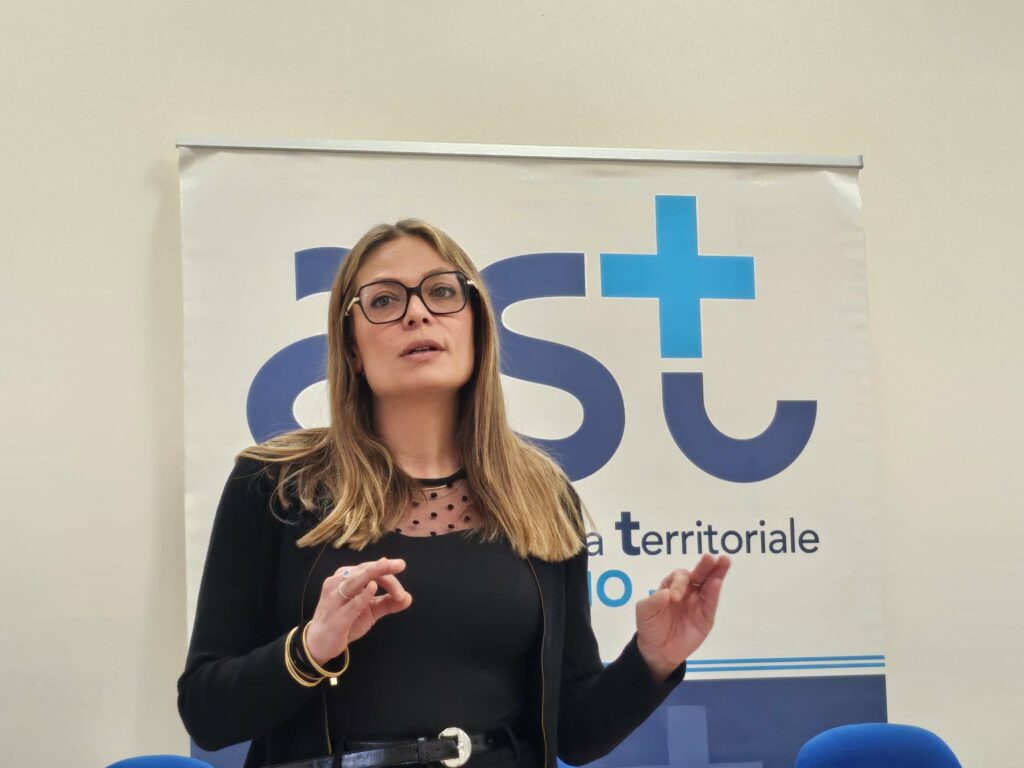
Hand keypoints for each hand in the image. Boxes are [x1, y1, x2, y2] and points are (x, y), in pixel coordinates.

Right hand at [303, 556, 412, 664]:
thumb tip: (408, 597)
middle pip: (364, 571)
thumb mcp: (370, 611)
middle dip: (383, 568)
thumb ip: (387, 603)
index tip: (402, 593)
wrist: (320, 644)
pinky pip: (351, 603)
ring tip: (388, 566)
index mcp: (346, 578)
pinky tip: (373, 588)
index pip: (369, 570)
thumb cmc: (346, 622)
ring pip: (355, 581)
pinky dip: (362, 595)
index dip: (388, 575)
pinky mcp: (336, 617)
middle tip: (401, 564)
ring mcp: (335, 599)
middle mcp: (338, 583)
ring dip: (374, 574)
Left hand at [635, 553, 730, 680]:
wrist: (658, 651)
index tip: (674, 598)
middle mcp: (688, 591)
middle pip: (699, 574)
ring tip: (724, 561)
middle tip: (711, 557)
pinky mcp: (706, 617)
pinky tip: (718, 582)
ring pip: (710, 585)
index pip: (680, 576)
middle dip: (705, 565)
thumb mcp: (644, 612)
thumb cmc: (650, 626)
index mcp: (672, 585)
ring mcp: (698, 603)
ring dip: (717, 573)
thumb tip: (666, 594)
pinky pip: (711, 603)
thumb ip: (653, 601)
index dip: (679, 583)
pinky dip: (715, 592)